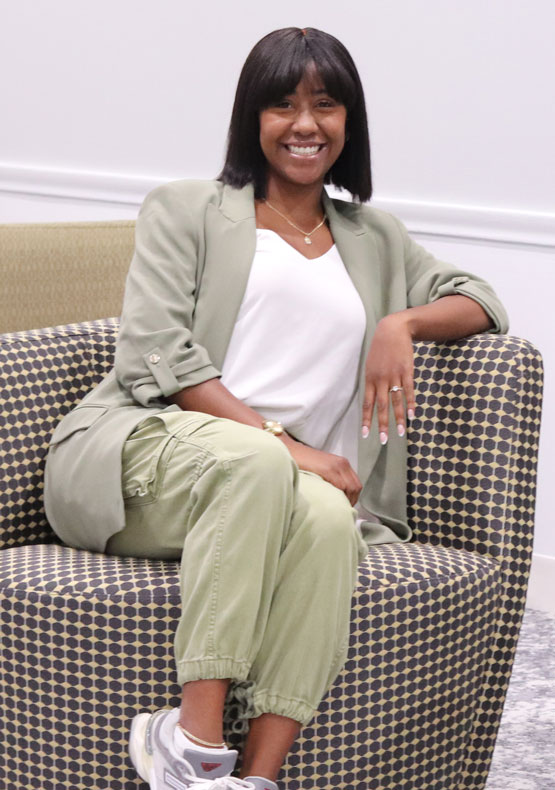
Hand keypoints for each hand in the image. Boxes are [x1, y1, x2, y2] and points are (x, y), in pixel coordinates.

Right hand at [283, 438, 361, 505]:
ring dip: (346, 499)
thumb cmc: (303, 462)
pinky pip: (340, 485)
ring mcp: (336, 465)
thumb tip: (337, 497)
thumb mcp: (322, 470)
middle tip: (343, 510)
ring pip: (350, 487)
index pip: (356, 484)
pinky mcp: (328, 469)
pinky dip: (339, 495)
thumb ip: (332, 479)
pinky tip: (332, 501)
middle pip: (355, 487)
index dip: (354, 497)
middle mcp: (342, 463)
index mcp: (342, 464)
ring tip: (337, 508)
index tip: (346, 506)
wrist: (290, 451)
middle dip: (351, 500)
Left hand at [362, 313, 415, 443]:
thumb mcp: (371, 365)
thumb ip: (372, 383)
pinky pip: (409, 391)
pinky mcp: (407, 371)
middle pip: (381, 406)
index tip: (366, 435)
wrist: (393, 330)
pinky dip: (411, 404)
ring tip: (401, 433)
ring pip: (396, 401)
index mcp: (370, 379)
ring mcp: (394, 376)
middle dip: (382, 424)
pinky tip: (412, 416)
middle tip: (383, 440)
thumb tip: (372, 400)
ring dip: (398, 418)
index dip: (366, 420)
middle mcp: (381, 379)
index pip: (367, 404)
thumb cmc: (380, 350)